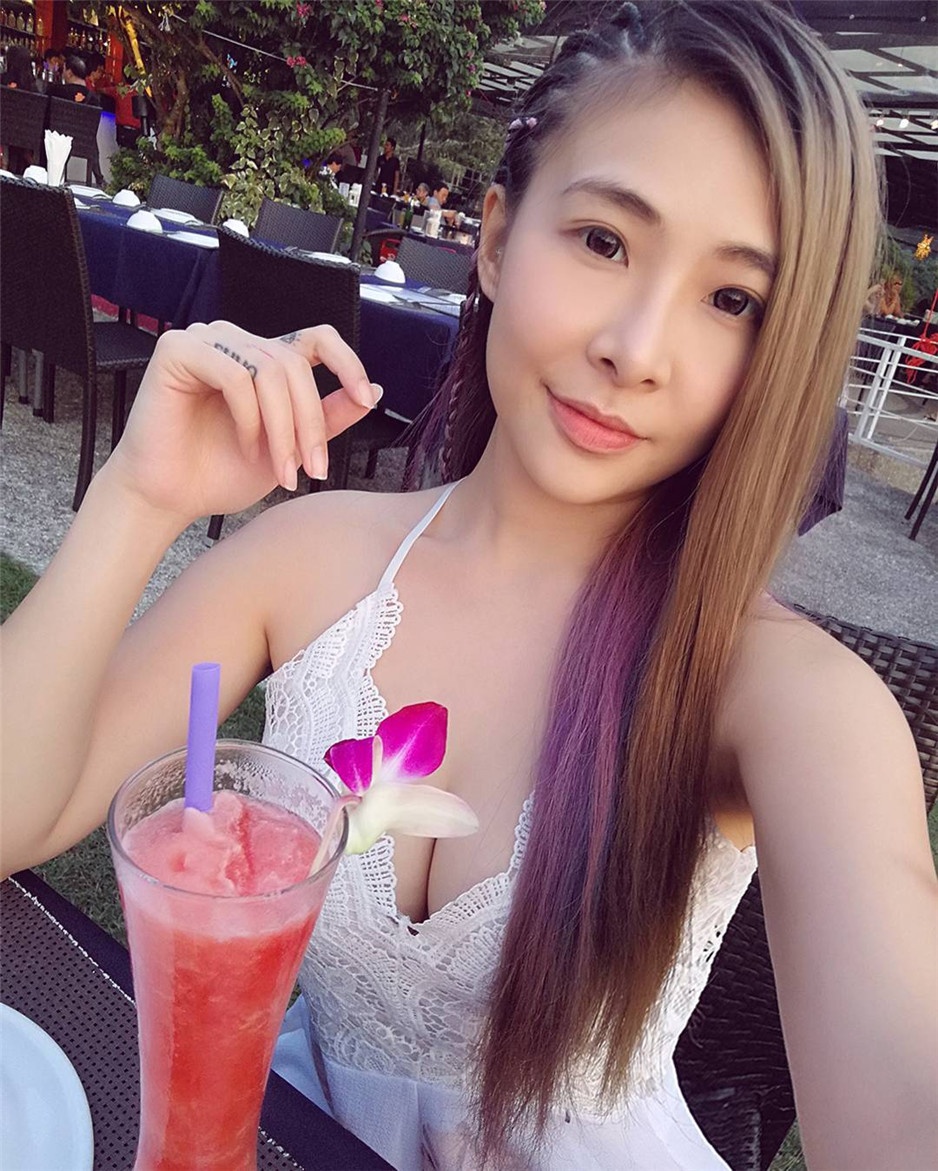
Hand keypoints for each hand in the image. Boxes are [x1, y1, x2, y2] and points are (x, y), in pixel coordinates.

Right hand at [105, 322, 381, 520]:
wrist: (169, 498)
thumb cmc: (221, 473)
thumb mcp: (291, 448)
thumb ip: (328, 419)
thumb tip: (375, 392)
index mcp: (265, 360)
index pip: (317, 339)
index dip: (347, 362)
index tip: (364, 397)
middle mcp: (237, 343)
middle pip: (296, 365)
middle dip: (310, 424)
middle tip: (311, 470)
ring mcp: (207, 341)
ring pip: (270, 370)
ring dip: (283, 429)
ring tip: (280, 470)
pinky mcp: (177, 350)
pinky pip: (235, 375)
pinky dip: (248, 417)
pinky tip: (245, 445)